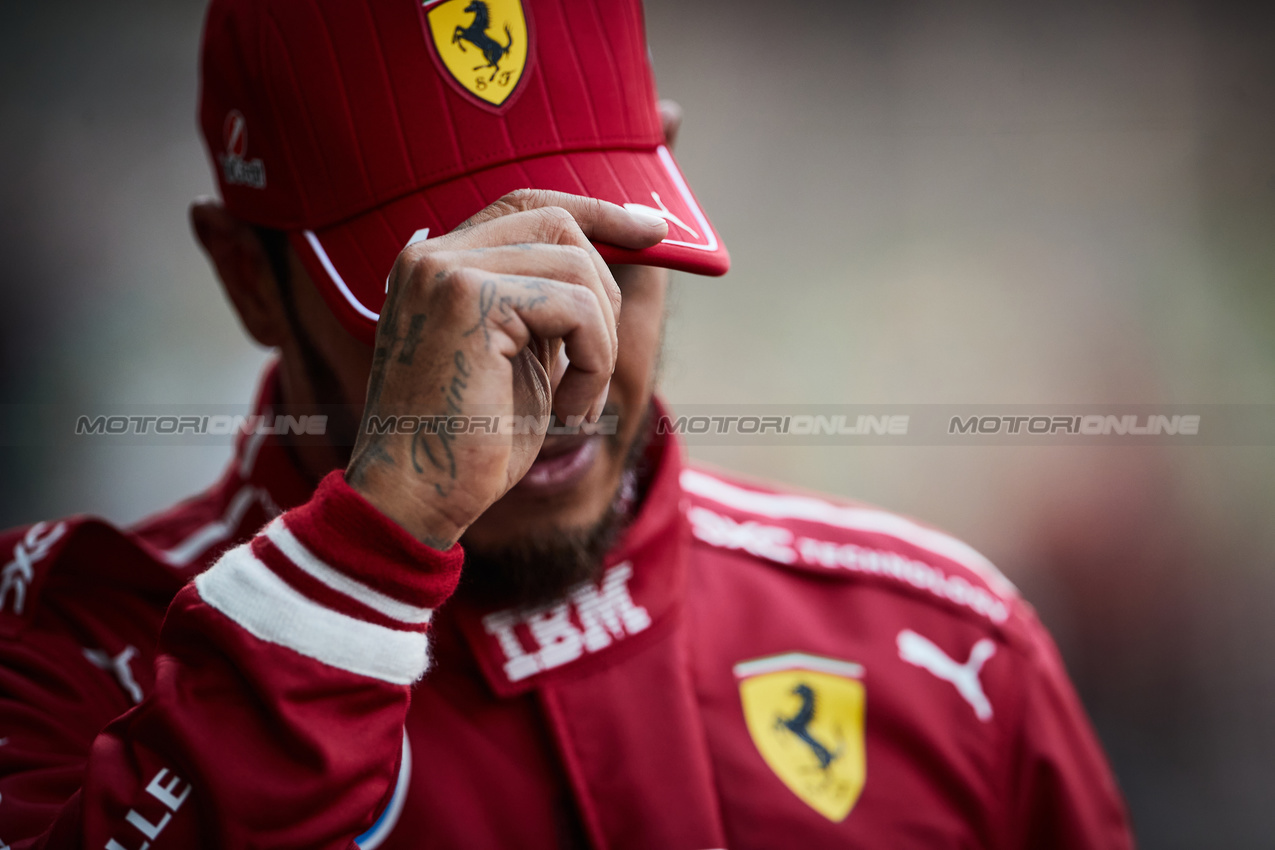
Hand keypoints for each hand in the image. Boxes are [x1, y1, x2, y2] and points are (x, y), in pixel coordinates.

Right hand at [344, 190, 667, 547]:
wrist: (415, 499)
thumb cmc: (472, 443)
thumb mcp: (525, 357)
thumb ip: (553, 305)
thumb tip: (623, 254)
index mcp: (438, 264)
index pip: (529, 206)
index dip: (599, 212)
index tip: (654, 230)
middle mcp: (434, 255)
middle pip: (560, 224)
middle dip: (606, 289)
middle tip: (600, 364)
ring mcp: (446, 270)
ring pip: (578, 267)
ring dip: (601, 342)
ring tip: (577, 401)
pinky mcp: (468, 298)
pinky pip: (577, 307)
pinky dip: (595, 363)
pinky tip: (570, 410)